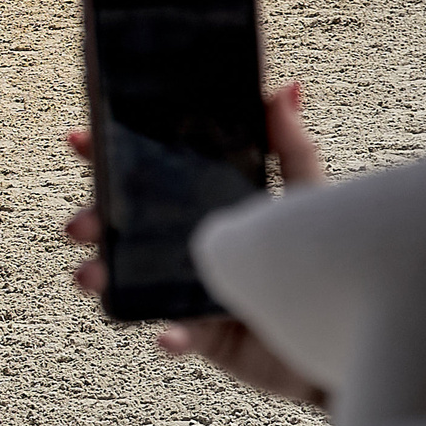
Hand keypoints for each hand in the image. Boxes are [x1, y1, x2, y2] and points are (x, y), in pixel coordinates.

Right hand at [66, 80, 328, 407]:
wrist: (344, 323)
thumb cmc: (321, 257)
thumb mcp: (309, 194)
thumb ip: (293, 147)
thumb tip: (286, 90)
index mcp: (202, 206)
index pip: (146, 177)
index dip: (109, 158)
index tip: (80, 140)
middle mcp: (186, 246)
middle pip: (125, 228)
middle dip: (93, 221)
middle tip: (81, 223)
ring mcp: (189, 290)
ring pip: (133, 283)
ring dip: (105, 278)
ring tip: (91, 276)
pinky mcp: (206, 335)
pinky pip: (180, 335)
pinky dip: (172, 335)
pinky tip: (168, 333)